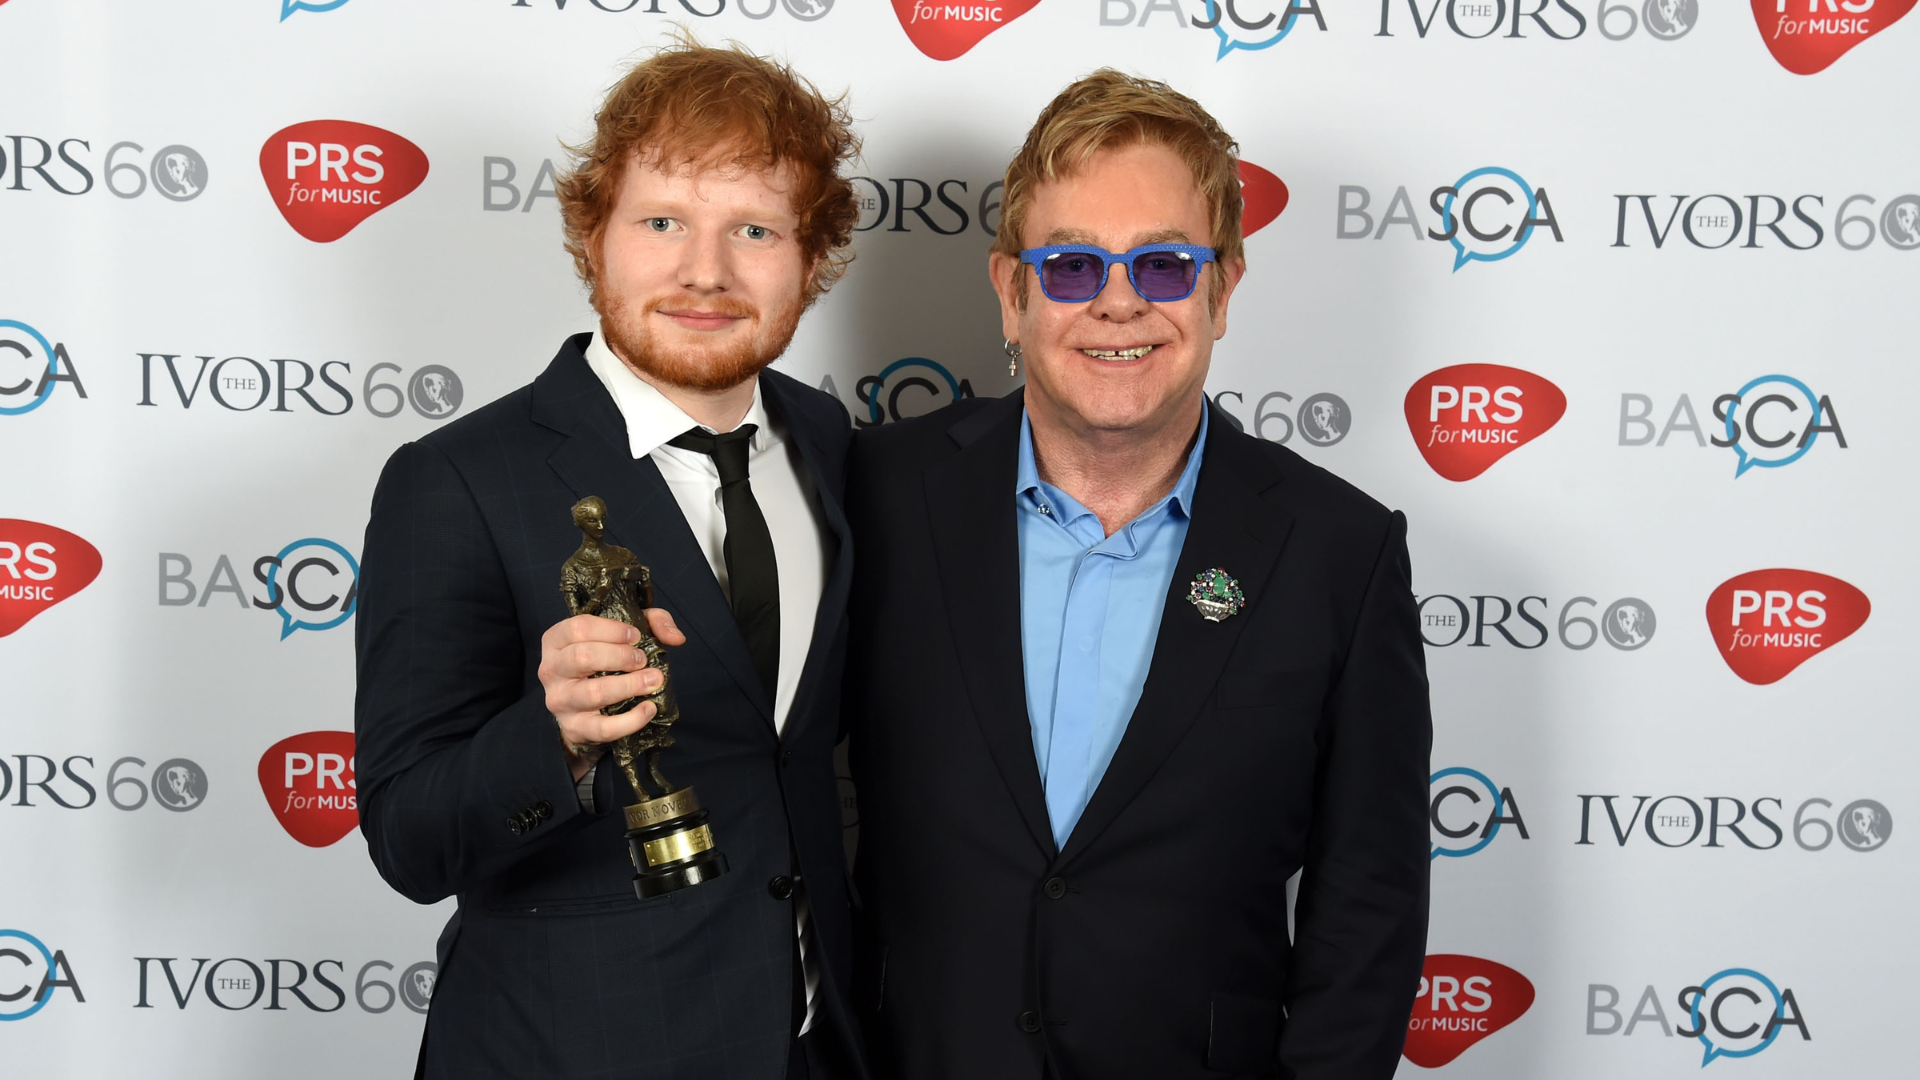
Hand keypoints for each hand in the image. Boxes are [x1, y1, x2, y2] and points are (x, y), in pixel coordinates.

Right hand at [539, 609, 686, 780]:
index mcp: (556, 641)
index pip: (578, 628)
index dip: (612, 630)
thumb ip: (652, 622)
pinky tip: (649, 708)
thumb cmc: (604, 661)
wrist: (587, 708)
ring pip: (593, 693)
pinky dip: (630, 720)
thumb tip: (675, 637)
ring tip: (654, 680)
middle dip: (621, 656)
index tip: (636, 636)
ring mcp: (560, 701)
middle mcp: (551, 670)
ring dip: (630, 685)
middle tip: (643, 660)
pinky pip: (603, 728)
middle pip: (583, 657)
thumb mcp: (624, 632)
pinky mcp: (576, 728)